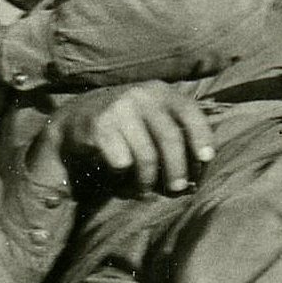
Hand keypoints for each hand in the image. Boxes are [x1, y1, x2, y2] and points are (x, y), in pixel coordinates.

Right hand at [62, 80, 215, 192]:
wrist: (75, 120)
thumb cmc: (126, 127)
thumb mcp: (151, 120)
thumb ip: (175, 138)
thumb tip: (195, 179)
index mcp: (160, 92)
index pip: (189, 112)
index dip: (202, 137)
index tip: (206, 159)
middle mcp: (141, 96)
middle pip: (170, 138)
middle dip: (177, 169)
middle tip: (177, 190)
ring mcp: (119, 109)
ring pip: (146, 156)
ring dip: (148, 181)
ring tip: (143, 190)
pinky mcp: (99, 127)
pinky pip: (122, 163)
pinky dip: (123, 179)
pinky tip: (119, 181)